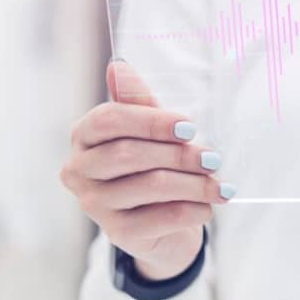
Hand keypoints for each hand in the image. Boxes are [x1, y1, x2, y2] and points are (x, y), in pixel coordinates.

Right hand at [59, 60, 235, 279]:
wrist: (162, 224)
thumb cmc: (153, 164)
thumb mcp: (149, 129)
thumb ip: (136, 100)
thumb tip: (118, 66)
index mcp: (83, 136)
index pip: (110, 120)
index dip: (152, 121)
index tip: (189, 126)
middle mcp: (79, 170)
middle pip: (129, 153)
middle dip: (179, 154)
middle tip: (213, 158)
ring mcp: (94, 204)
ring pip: (150, 185)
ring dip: (194, 184)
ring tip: (220, 185)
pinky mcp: (117, 234)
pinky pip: (161, 217)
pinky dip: (192, 209)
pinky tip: (207, 206)